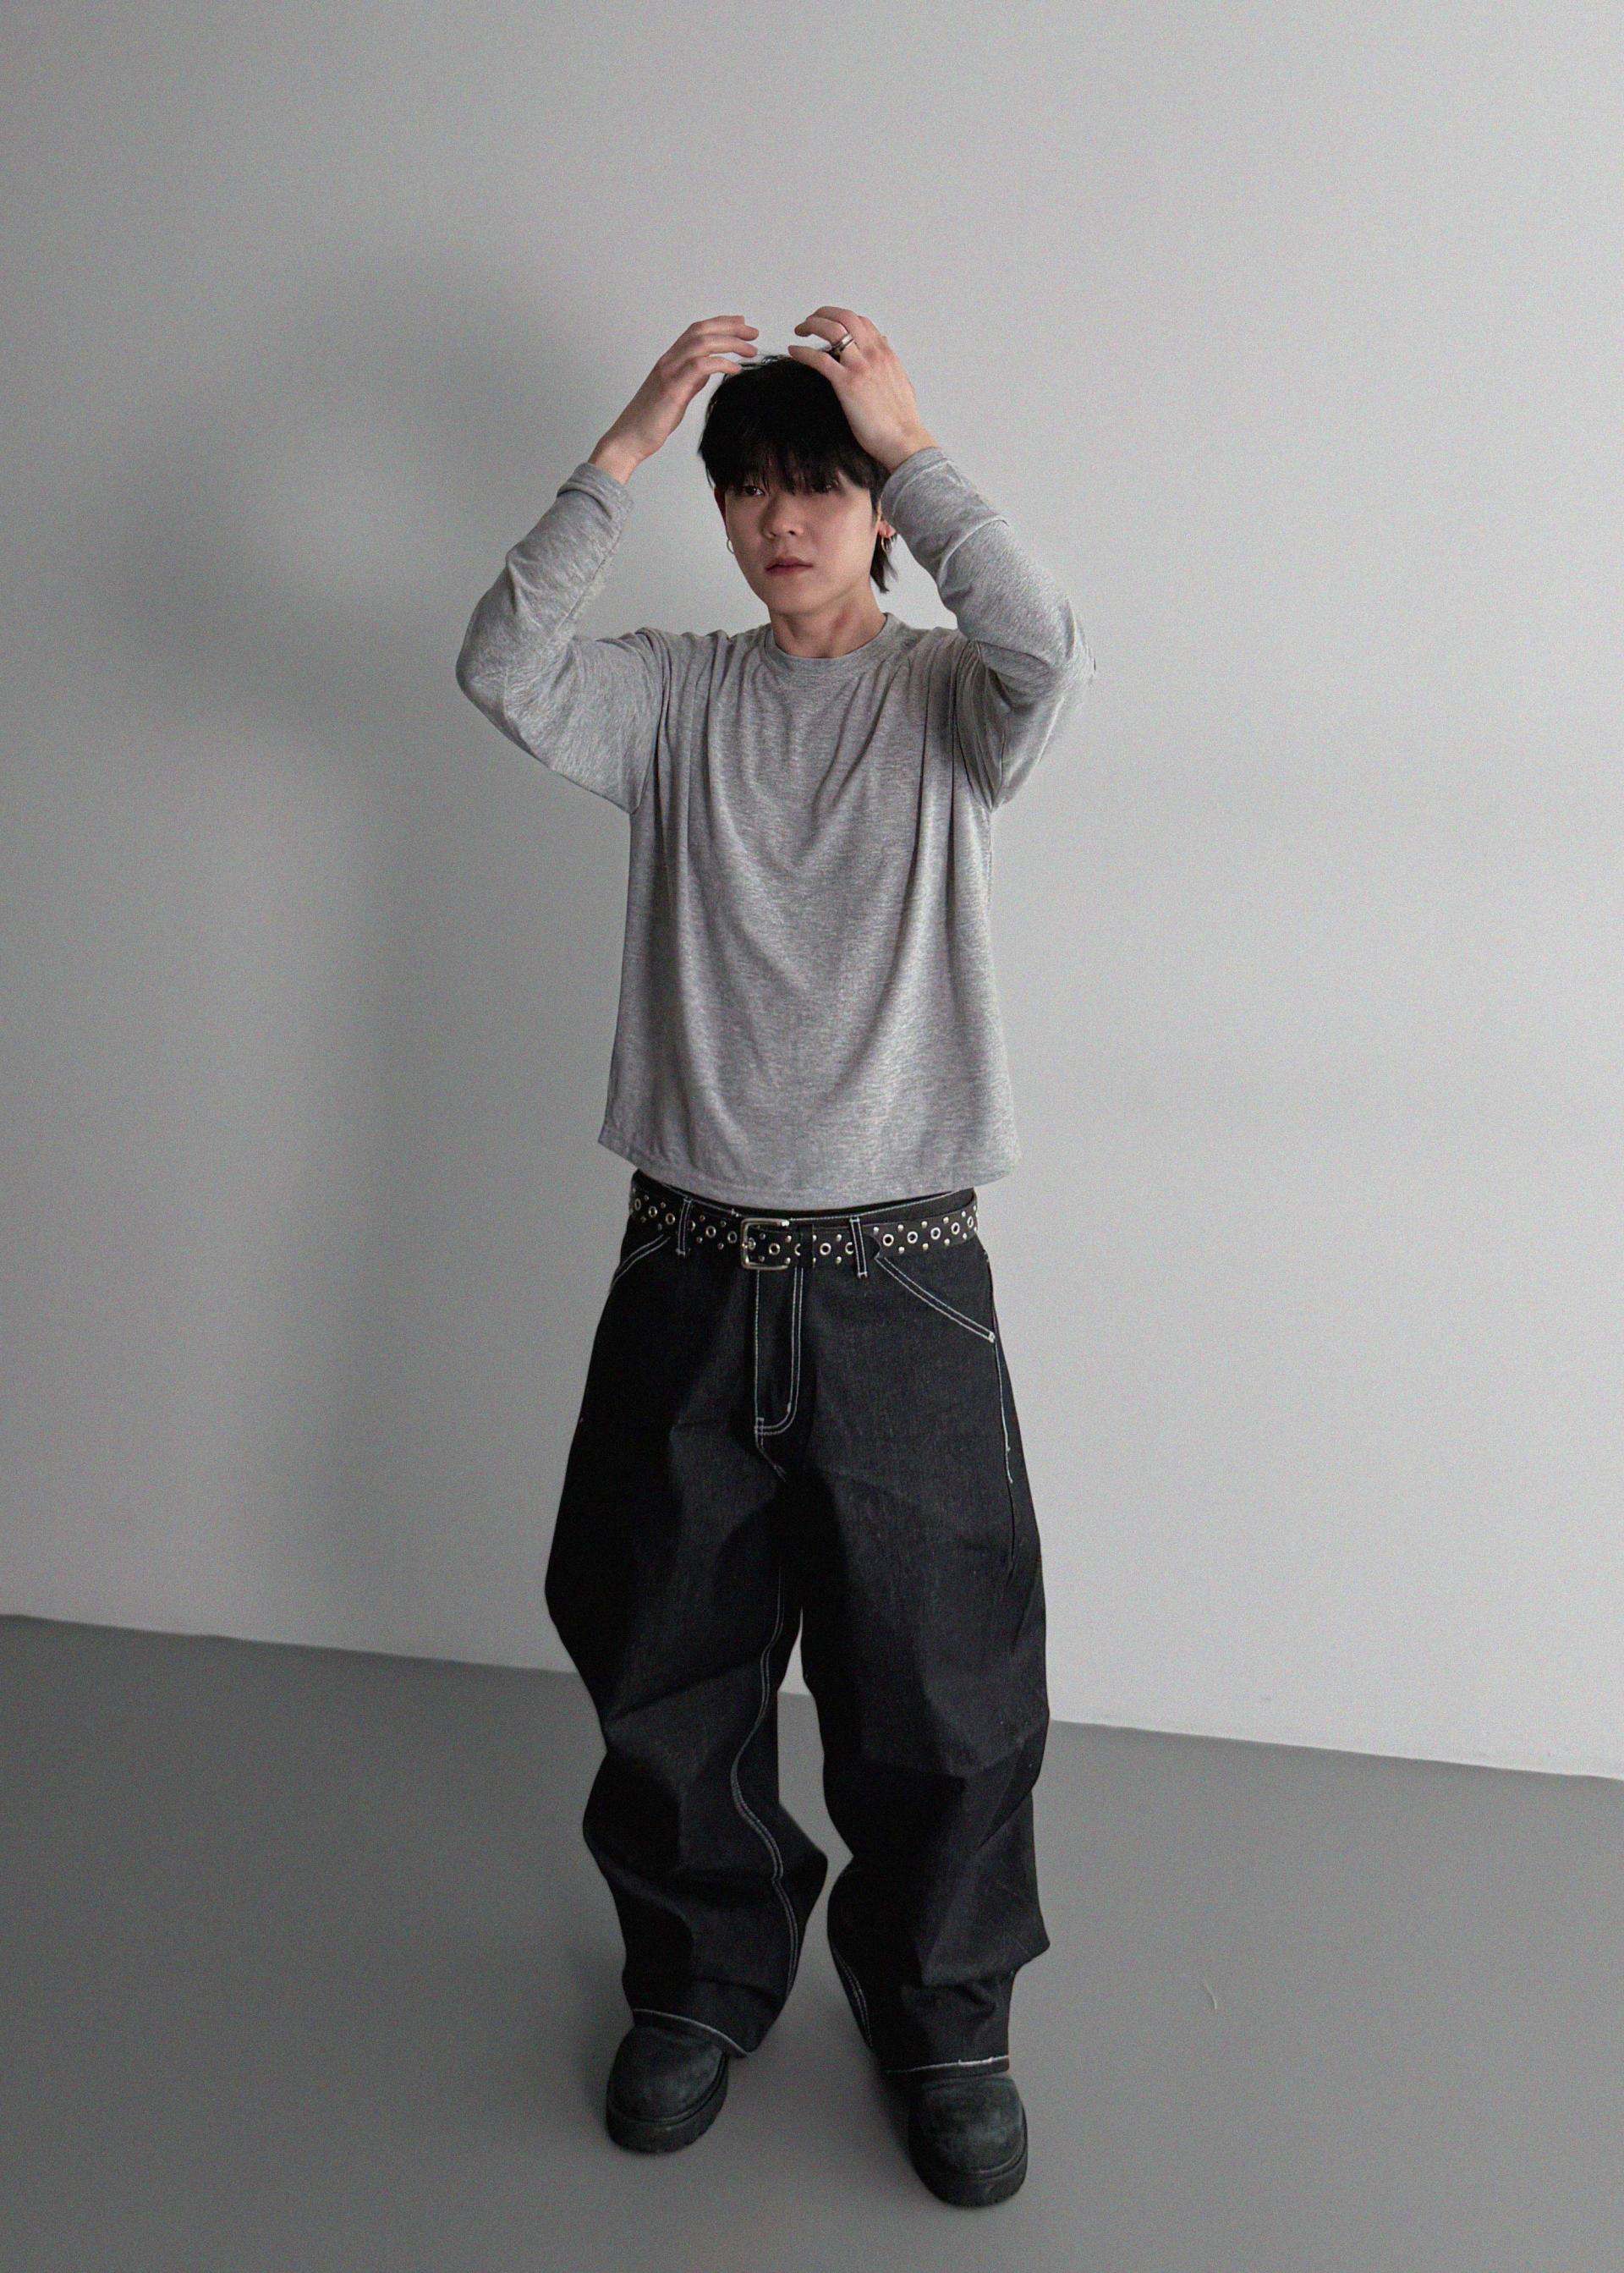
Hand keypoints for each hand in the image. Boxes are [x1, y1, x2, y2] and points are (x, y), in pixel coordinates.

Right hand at [594, 316, 759, 473]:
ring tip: (750, 351)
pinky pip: (700, 367)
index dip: (720, 323)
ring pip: (701, 343)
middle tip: (753, 333)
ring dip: (730, 343)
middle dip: (730, 327)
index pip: (696, 331)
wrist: (629, 438)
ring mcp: (669, 372)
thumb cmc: (651, 421)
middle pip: (701, 330)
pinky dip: (721, 363)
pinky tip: (736, 369)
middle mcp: (669, 360)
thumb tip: (708, 369)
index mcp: (670, 360)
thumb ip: (691, 379)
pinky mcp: (672, 388)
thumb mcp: (677, 394)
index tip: (742, 324)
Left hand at [784, 309, 935, 471]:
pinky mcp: (847, 384)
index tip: (827, 323)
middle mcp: (873, 354)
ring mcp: (860, 367)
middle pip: (845, 317)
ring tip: (800, 331)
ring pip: (832, 330)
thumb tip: (886, 344)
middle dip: (823, 314)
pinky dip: (803, 352)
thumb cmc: (903, 420)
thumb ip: (890, 361)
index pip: (861, 321)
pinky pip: (820, 359)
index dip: (840, 317)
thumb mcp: (901, 381)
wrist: (904, 440)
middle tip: (808, 323)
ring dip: (812, 325)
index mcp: (885, 353)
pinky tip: (794, 351)